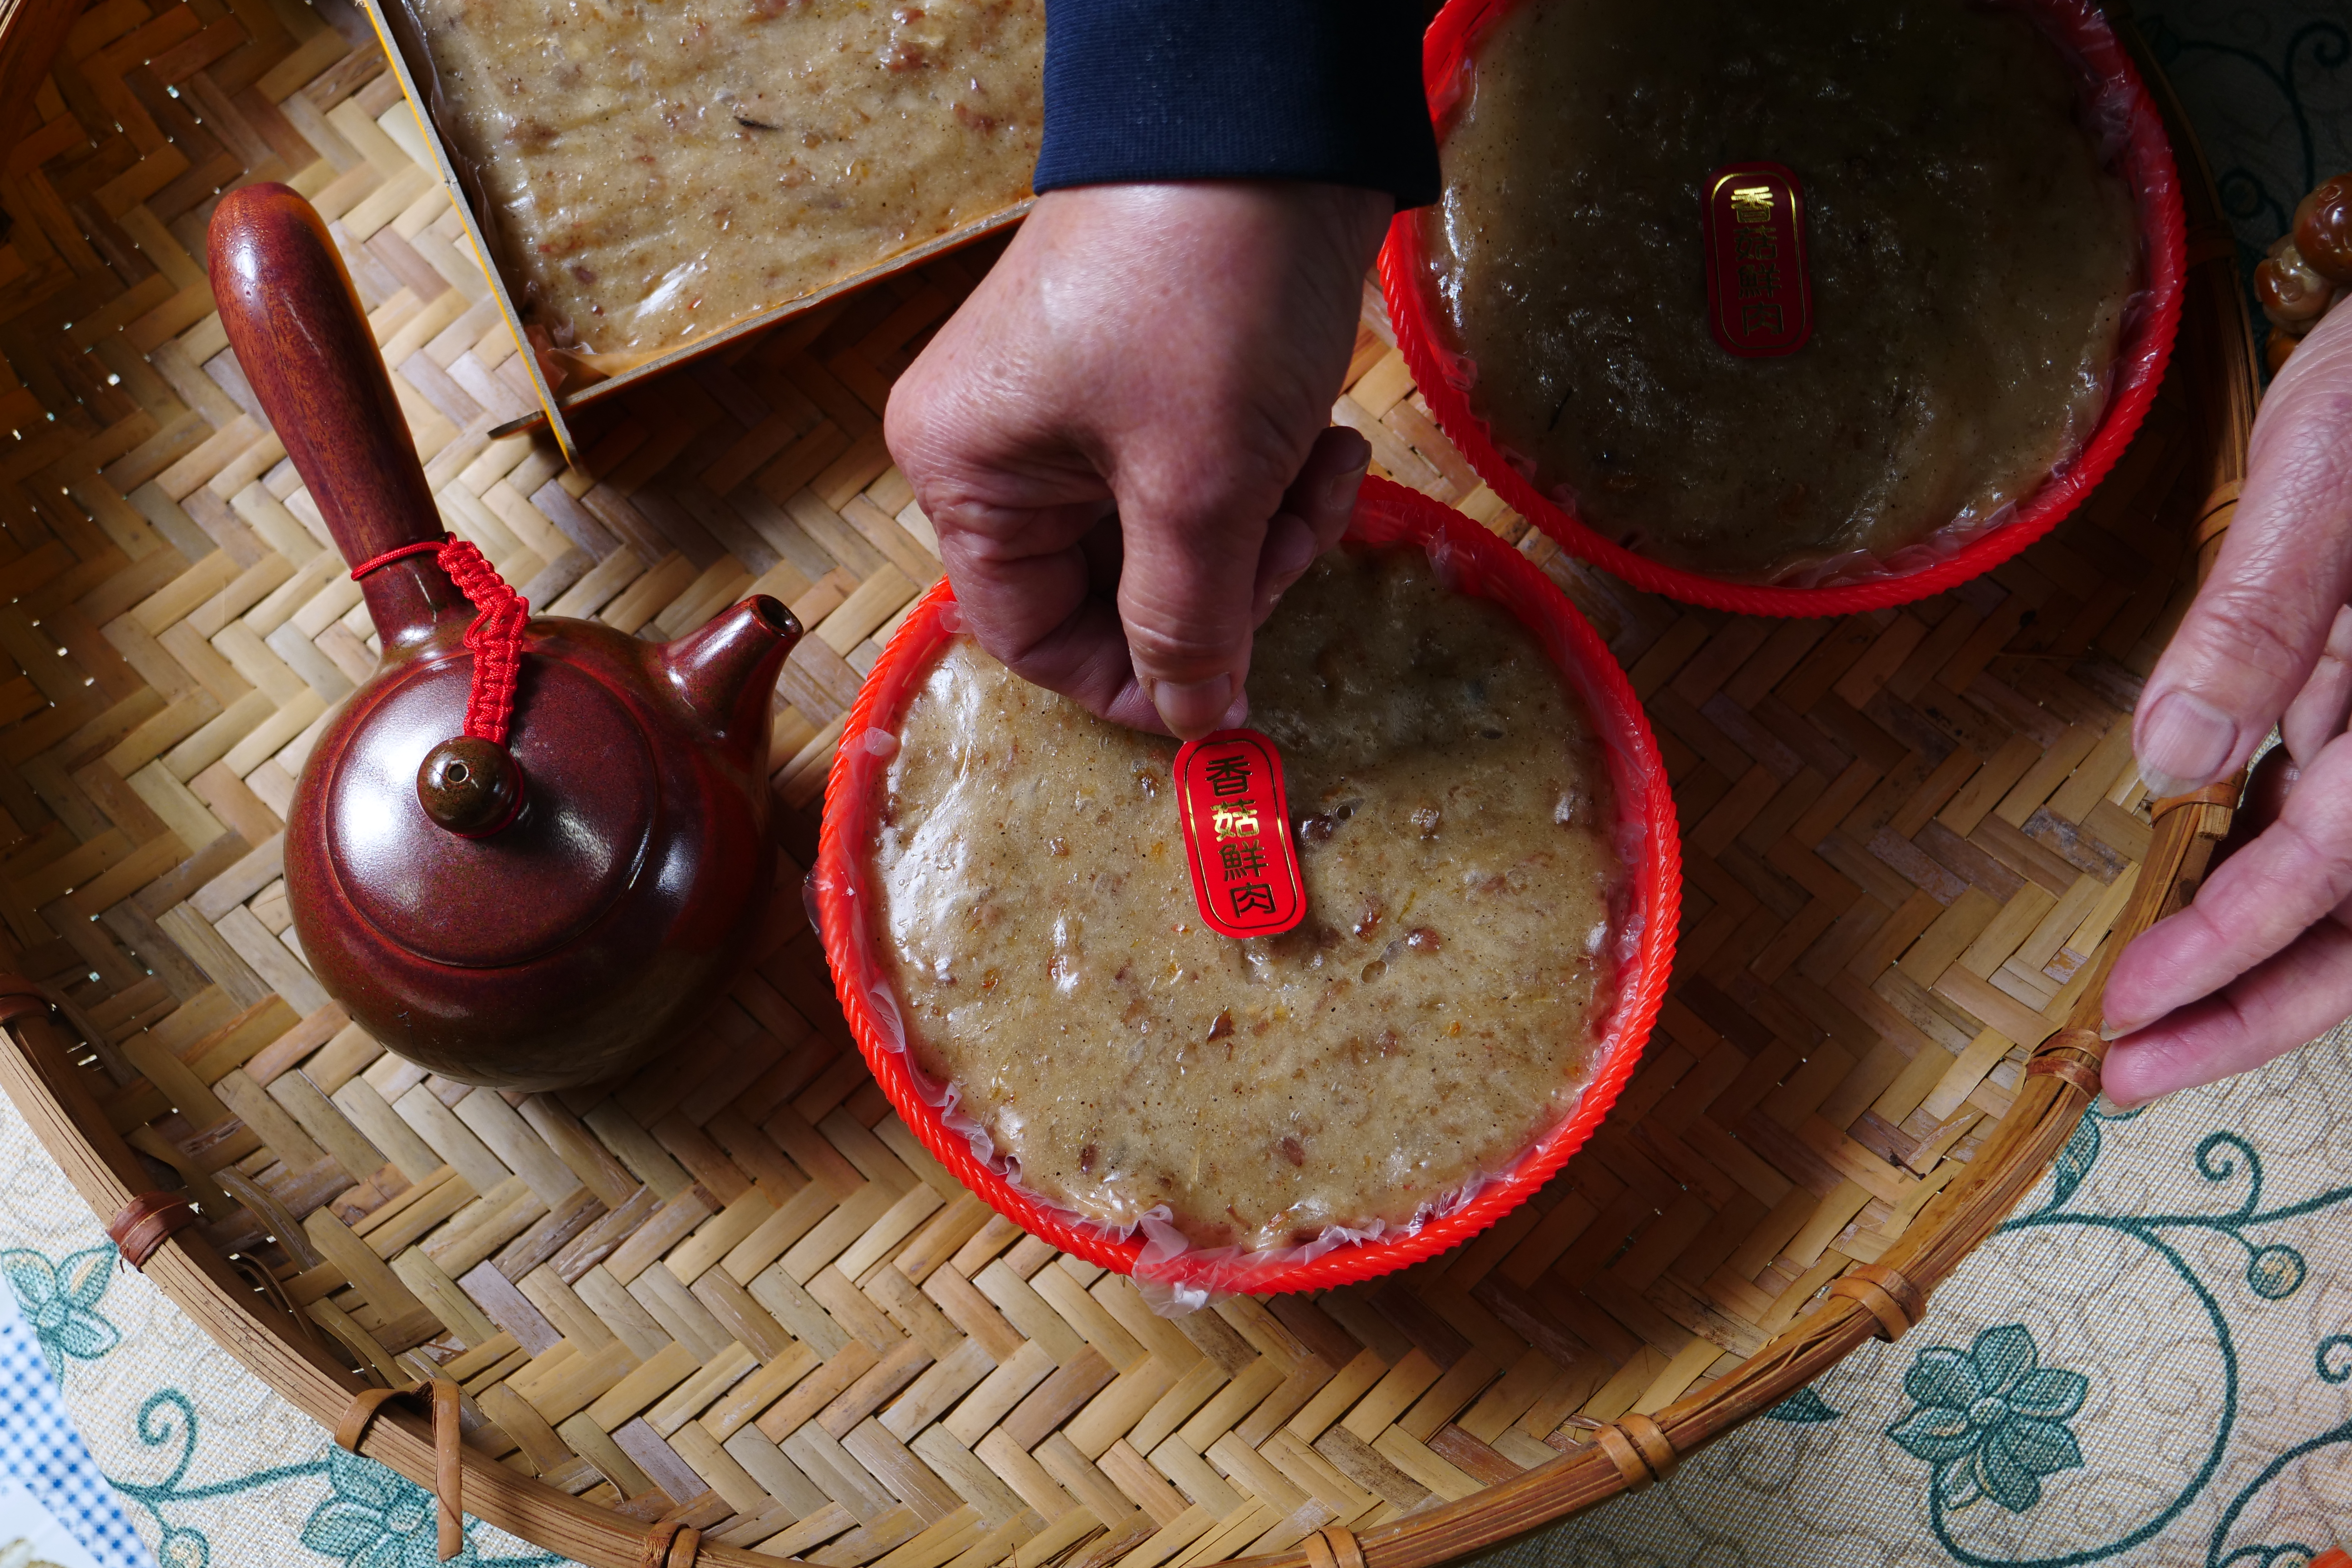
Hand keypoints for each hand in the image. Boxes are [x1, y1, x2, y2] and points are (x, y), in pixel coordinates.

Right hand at [883, 181, 1386, 736]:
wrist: (1268, 130)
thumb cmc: (1203, 301)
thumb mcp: (1198, 489)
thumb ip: (1189, 623)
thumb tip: (1193, 723)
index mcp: (967, 470)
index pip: (1031, 634)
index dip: (1130, 679)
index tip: (1223, 691)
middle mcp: (1007, 446)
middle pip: (1116, 592)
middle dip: (1225, 586)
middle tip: (1294, 543)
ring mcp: (1084, 412)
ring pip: (1179, 543)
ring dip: (1266, 534)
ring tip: (1322, 472)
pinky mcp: (1159, 383)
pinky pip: (1211, 481)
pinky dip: (1274, 480)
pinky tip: (1327, 439)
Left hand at [2100, 297, 2351, 1101]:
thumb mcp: (2325, 469)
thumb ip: (2259, 621)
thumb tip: (2175, 761)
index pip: (2335, 859)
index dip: (2234, 950)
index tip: (2131, 1009)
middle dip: (2255, 1008)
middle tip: (2132, 1076)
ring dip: (2274, 972)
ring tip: (2160, 1033)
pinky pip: (2350, 823)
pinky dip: (2288, 886)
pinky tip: (2208, 915)